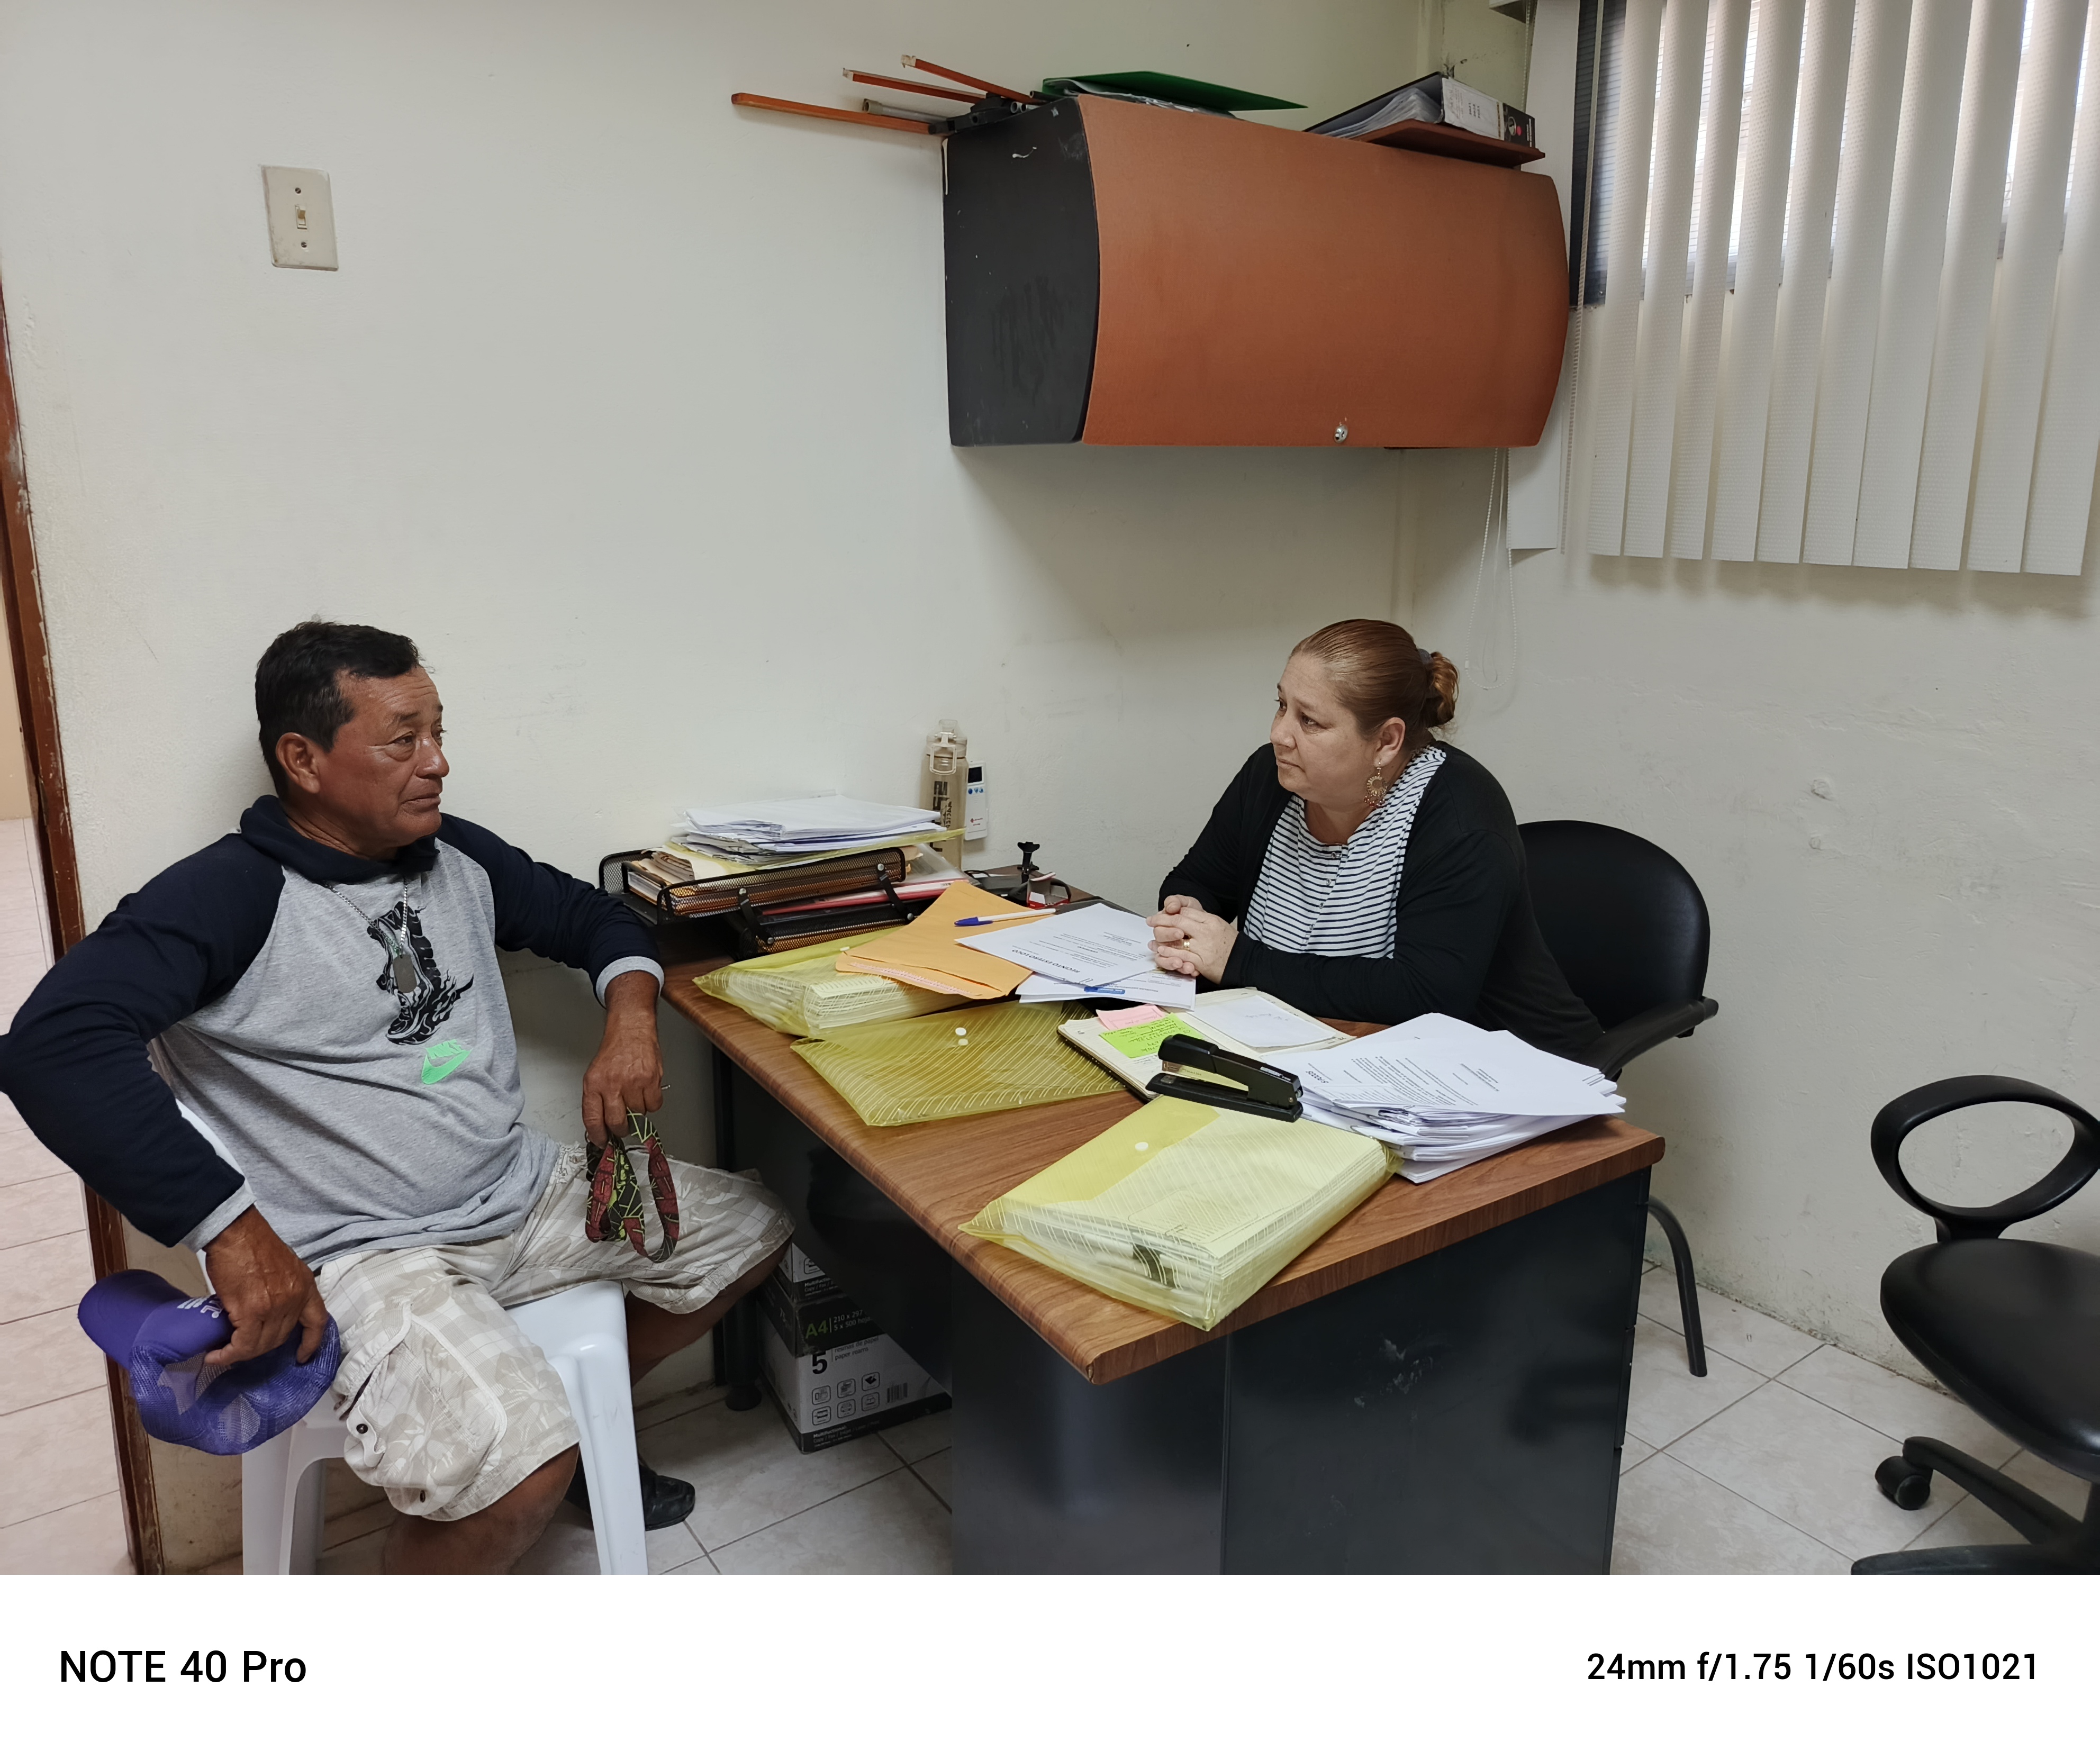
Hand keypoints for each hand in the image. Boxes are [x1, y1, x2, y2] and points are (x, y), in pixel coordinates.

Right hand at [202, 1207, 329, 1365]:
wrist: (236, 1232)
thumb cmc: (252, 1244)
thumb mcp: (282, 1267)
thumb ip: (283, 1289)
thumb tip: (267, 1311)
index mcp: (305, 1285)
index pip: (317, 1321)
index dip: (311, 1342)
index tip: (302, 1356)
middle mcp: (295, 1299)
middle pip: (281, 1337)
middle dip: (260, 1347)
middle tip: (240, 1346)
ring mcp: (276, 1307)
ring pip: (261, 1344)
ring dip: (241, 1353)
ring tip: (223, 1352)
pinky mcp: (252, 1312)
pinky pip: (243, 1344)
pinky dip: (228, 1354)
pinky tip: (216, 1355)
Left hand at [584, 971, 663, 1142]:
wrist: (631, 1029)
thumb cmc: (614, 1052)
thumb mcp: (594, 1075)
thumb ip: (596, 1100)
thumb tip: (600, 1126)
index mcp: (594, 1084)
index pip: (593, 1119)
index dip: (598, 1136)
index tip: (602, 1141)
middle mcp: (612, 1084)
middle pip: (617, 1122)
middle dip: (621, 1129)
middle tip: (622, 1126)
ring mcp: (633, 1082)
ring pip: (638, 1115)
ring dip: (637, 1112)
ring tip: (634, 1097)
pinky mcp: (651, 1080)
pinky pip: (654, 1105)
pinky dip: (651, 1103)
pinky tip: (645, 1092)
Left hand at [1147, 896, 1237, 983]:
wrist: (1244, 961)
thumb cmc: (1231, 944)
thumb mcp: (1218, 925)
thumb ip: (1202, 920)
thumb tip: (1184, 916)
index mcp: (1211, 920)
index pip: (1186, 912)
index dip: (1171, 912)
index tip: (1162, 913)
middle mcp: (1207, 931)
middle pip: (1179, 922)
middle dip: (1162, 921)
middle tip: (1152, 921)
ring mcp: (1204, 947)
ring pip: (1178, 938)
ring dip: (1163, 937)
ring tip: (1154, 937)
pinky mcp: (1202, 962)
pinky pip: (1182, 955)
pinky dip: (1170, 953)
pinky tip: (1163, 951)